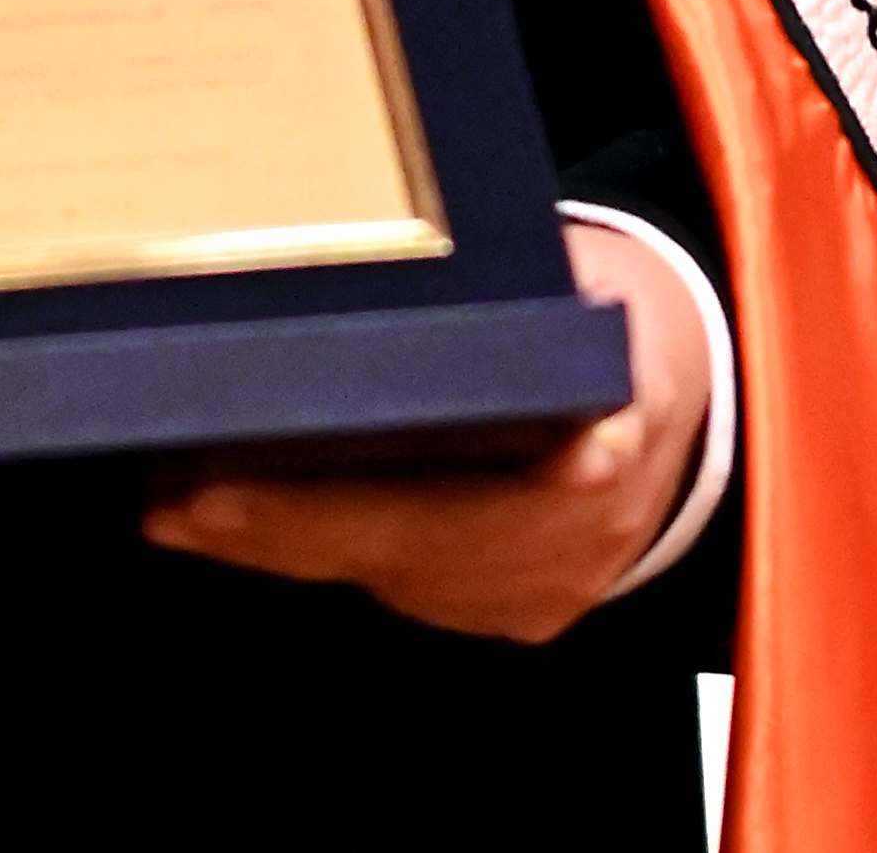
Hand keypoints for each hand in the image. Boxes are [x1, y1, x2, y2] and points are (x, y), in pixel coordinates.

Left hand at [138, 215, 713, 644]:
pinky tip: (246, 526)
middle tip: (175, 501)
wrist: (702, 396)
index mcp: (616, 430)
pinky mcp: (525, 614)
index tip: (231, 489)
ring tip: (179, 507)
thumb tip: (374, 262)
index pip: (485, 482)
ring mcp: (553, 587)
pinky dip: (331, 554)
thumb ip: (505, 288)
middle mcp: (585, 532)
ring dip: (286, 545)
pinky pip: (410, 588)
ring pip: (396, 577)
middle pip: (411, 546)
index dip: (338, 501)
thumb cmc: (619, 309)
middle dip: (281, 526)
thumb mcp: (583, 270)